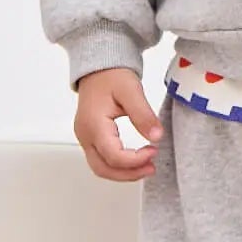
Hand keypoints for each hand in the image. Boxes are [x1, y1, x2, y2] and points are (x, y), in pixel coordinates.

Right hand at [73, 67, 164, 181]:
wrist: (98, 67)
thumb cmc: (111, 75)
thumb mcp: (131, 90)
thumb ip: (143, 115)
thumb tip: (156, 137)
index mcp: (94, 124)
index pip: (113, 155)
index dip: (135, 160)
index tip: (154, 151)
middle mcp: (85, 135)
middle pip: (103, 169)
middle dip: (128, 174)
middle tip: (151, 167)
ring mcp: (85, 138)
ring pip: (100, 168)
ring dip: (123, 173)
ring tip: (146, 166)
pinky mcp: (90, 138)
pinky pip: (101, 160)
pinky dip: (118, 166)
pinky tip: (135, 160)